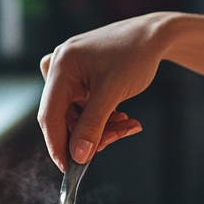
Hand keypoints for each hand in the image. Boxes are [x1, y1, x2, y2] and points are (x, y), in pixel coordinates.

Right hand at [38, 13, 174, 169]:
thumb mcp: (113, 92)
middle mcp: (60, 67)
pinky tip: (124, 117)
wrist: (154, 34)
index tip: (69, 168)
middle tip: (116, 139)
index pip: (49, 114)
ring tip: (128, 125)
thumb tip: (78, 156)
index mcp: (62, 65)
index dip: (57, 144)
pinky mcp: (81, 77)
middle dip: (90, 133)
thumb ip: (93, 125)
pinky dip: (103, 116)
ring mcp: (70, 72)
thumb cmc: (135, 55)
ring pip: (77, 115)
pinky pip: (85, 106)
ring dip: (101, 126)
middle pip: (64, 116)